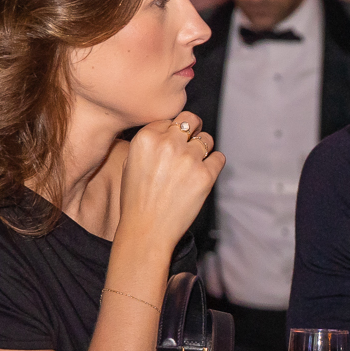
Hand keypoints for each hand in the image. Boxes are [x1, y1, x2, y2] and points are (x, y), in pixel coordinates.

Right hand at [117, 112, 224, 250]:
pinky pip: (219, 158)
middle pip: (190, 120)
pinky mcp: (206, 175)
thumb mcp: (130, 164)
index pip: (168, 121)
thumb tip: (168, 133)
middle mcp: (168, 144)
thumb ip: (149, 144)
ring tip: (194, 164)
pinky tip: (203, 174)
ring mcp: (189, 159)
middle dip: (192, 129)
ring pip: (207, 138)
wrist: (146, 230)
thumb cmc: (136, 201)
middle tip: (190, 144)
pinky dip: (214, 164)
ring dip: (203, 148)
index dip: (171, 132)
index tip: (171, 145)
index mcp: (146, 138)